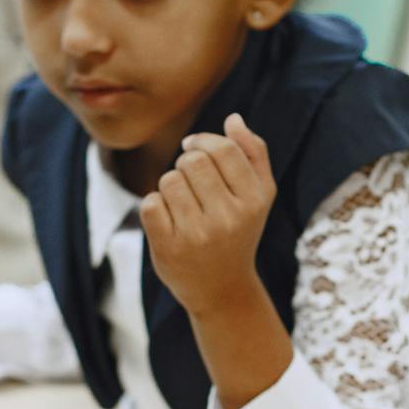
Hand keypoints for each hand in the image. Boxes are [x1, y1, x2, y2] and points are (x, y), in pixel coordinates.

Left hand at [141, 113, 275, 315]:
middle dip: (185, 165)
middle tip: (191, 185)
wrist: (221, 289)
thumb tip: (233, 119)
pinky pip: (150, 203)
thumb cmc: (238, 231)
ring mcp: (199, 235)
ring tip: (183, 207)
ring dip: (170, 188)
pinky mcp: (170, 248)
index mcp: (255, 200)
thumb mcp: (259, 195)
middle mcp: (230, 218)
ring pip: (168, 180)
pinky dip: (154, 207)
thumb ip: (253, 153)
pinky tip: (168, 222)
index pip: (222, 149)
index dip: (202, 141)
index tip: (194, 149)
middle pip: (191, 161)